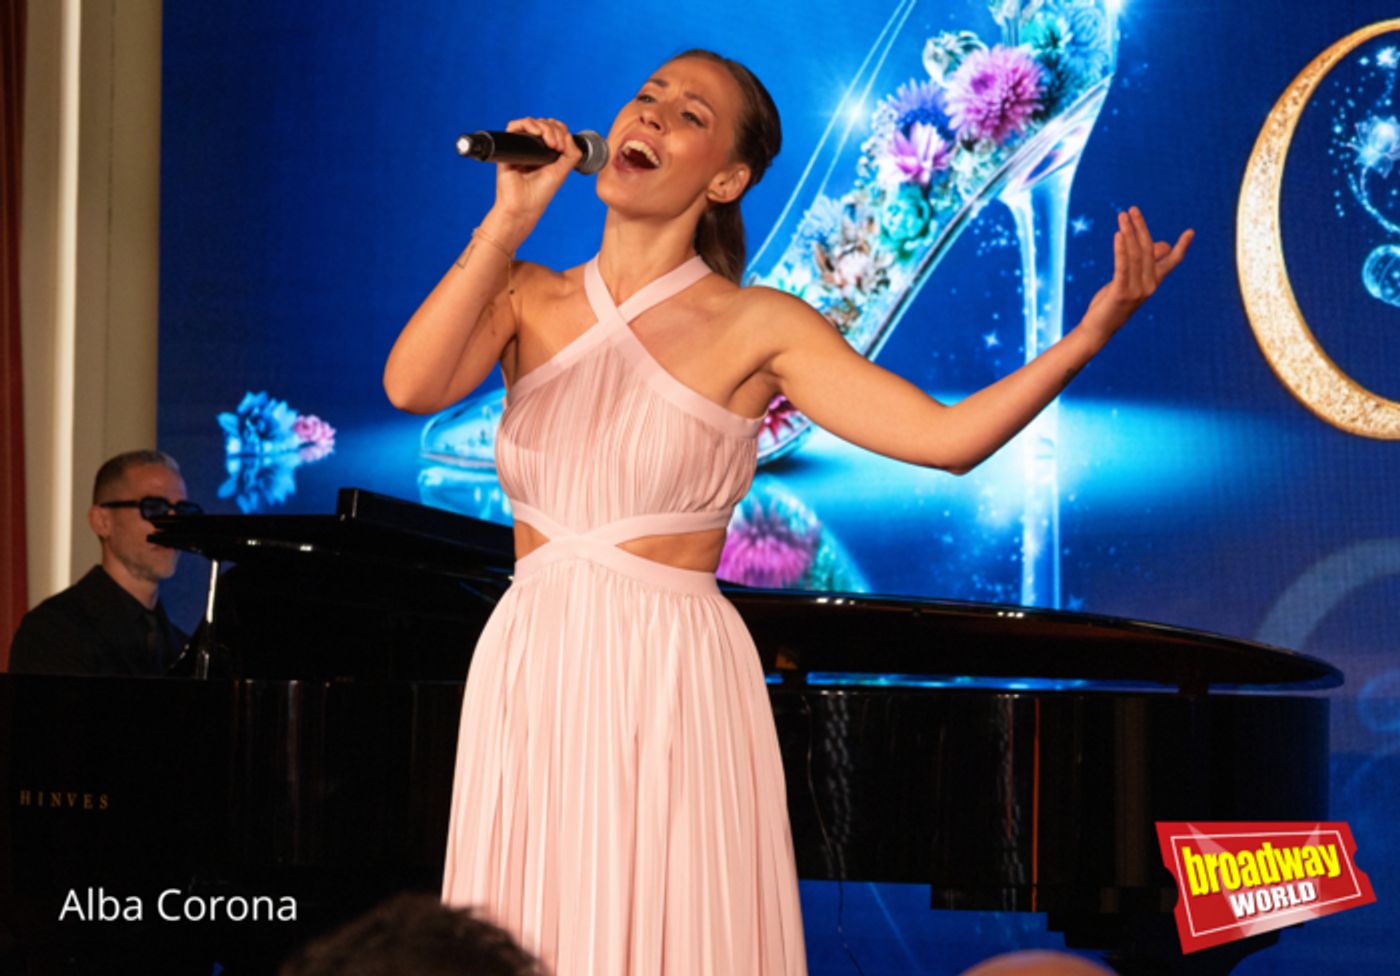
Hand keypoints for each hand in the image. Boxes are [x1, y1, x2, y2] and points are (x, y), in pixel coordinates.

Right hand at [490, 116, 583, 236]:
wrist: (523, 205)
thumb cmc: (540, 193)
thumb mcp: (562, 171)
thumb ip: (572, 154)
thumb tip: (568, 134)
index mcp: (546, 152)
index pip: (554, 129)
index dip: (561, 131)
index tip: (563, 147)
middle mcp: (533, 147)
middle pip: (544, 123)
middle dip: (555, 130)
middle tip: (558, 147)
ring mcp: (521, 146)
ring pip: (532, 122)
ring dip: (545, 127)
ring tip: (551, 143)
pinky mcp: (509, 147)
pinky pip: (514, 126)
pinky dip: (527, 124)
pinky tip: (537, 134)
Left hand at [1081, 207, 1193, 340]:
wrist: (1098, 330)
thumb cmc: (1111, 304)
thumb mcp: (1128, 282)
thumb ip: (1141, 266)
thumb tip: (1161, 245)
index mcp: (1153, 283)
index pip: (1172, 263)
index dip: (1181, 247)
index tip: (1190, 232)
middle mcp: (1149, 286)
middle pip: (1149, 250)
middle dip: (1140, 227)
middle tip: (1131, 209)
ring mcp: (1137, 291)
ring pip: (1135, 255)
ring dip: (1128, 233)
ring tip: (1121, 216)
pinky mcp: (1121, 293)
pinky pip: (1123, 267)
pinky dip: (1121, 249)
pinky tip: (1118, 234)